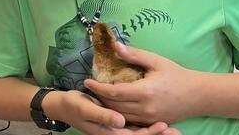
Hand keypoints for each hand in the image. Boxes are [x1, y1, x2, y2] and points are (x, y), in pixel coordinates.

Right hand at [45, 90, 178, 133]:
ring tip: (173, 129)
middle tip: (175, 131)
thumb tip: (120, 121)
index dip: (149, 133)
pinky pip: (135, 128)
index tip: (163, 126)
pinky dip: (147, 126)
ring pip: (139, 133)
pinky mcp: (116, 123)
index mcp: (110, 132)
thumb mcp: (86, 109)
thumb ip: (103, 116)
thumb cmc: (74, 106)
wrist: (63, 106)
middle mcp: (115, 133)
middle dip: (156, 134)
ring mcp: (116, 129)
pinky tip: (158, 121)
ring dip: (155, 132)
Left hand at [85, 42, 193, 124]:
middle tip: (89, 88)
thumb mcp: (156, 61)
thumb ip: (134, 55)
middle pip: (114, 106)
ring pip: (120, 115)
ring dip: (107, 106)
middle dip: (99, 97)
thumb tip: (115, 45)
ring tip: (97, 96)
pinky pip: (130, 120)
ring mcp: (149, 118)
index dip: (98, 87)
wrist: (199, 95)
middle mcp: (145, 108)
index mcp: (145, 92)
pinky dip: (118, 113)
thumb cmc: (177, 75)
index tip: (86, 81)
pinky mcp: (152, 123)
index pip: (114, 92)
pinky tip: (112, 105)